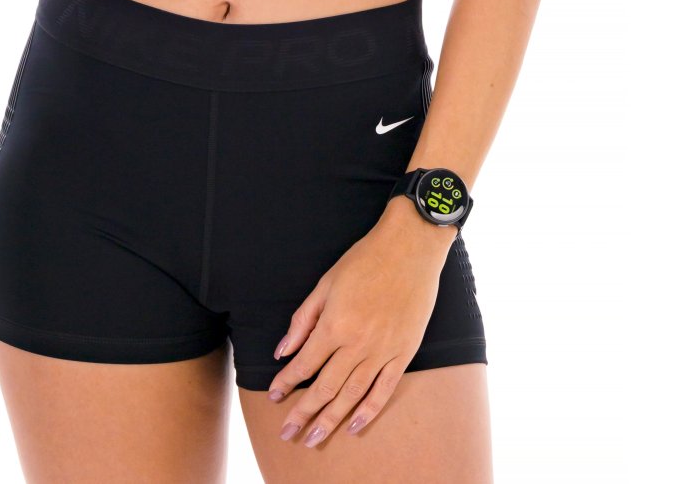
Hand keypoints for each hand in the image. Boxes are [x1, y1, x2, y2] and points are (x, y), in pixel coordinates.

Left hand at [265, 209, 453, 446]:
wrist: (411, 247)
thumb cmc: (365, 260)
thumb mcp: (326, 283)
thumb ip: (303, 320)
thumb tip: (283, 351)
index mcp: (335, 324)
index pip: (304, 364)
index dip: (286, 383)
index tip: (274, 397)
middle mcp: (358, 343)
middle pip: (325, 388)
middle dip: (303, 413)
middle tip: (288, 435)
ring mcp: (383, 350)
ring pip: (352, 395)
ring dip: (331, 420)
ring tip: (314, 438)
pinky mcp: (404, 352)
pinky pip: (384, 389)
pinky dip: (369, 410)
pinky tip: (354, 426)